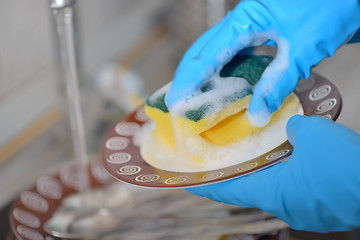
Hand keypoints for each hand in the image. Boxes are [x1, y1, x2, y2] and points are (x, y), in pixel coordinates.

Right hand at [165, 0, 359, 125]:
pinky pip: (235, 52)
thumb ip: (277, 82)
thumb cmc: (331, 8)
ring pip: (217, 51)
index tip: (176, 102)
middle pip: (205, 50)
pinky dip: (226, 71)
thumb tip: (256, 115)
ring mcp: (251, 24)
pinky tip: (225, 85)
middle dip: (189, 76)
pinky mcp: (262, 31)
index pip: (207, 54)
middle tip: (179, 102)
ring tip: (195, 97)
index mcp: (245, 19)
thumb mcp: (301, 49)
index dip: (189, 80)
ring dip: (205, 74)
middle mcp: (242, 21)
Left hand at [187, 115, 359, 231]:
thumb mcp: (312, 135)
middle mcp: (284, 205)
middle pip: (249, 189)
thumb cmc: (343, 165)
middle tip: (220, 160)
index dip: (208, 185)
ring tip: (251, 156)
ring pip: (273, 189)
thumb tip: (291, 126)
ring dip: (261, 174)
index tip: (189, 181)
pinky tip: (288, 160)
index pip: (229, 189)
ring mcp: (303, 209)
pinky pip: (294, 189)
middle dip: (234, 175)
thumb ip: (294, 128)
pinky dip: (284, 175)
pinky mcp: (320, 206)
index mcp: (273, 193)